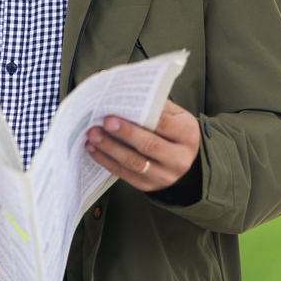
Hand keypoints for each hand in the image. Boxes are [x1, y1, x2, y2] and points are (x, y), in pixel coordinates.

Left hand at [84, 100, 200, 191]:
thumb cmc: (173, 131)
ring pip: (133, 163)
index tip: (115, 115)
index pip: (163, 125)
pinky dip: (106, 161)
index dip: (138, 121)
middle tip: (102, 124)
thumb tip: (120, 94)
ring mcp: (165, 175)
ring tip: (92, 136)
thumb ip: (152, 105)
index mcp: (188, 134)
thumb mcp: (173, 115)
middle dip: (123, 134)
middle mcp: (180, 158)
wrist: (182, 159)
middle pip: (148, 146)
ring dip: (109, 148)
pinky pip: (125, 174)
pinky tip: (94, 149)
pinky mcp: (149, 186)